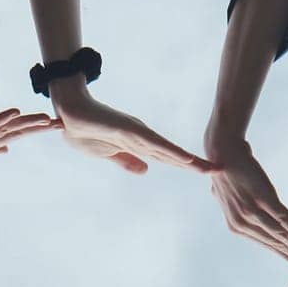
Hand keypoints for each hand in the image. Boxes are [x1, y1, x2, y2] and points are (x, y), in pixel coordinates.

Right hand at [51, 85, 214, 174]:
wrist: (67, 112)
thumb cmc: (84, 131)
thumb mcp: (108, 154)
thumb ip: (126, 161)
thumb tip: (145, 171)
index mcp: (139, 144)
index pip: (168, 158)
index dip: (187, 166)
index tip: (206, 174)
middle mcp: (143, 136)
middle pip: (174, 154)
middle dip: (196, 164)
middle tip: (220, 171)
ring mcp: (137, 132)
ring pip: (168, 149)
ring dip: (189, 159)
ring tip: (209, 168)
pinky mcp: (128, 128)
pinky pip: (153, 142)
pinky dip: (169, 151)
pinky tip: (184, 158)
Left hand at [206, 139, 287, 268]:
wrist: (221, 150)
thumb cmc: (225, 169)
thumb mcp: (228, 194)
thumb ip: (236, 206)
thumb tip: (243, 208)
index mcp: (236, 225)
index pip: (266, 243)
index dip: (284, 254)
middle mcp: (242, 223)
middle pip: (276, 244)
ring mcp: (252, 212)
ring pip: (281, 236)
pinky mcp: (262, 199)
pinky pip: (283, 220)